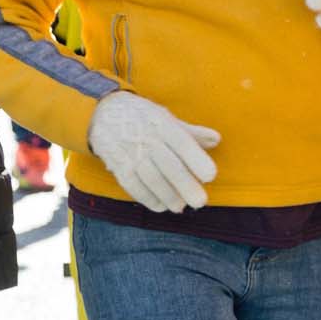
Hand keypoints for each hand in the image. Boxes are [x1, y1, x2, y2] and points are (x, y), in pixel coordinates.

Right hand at [87, 89, 219, 213]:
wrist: (103, 111)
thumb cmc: (144, 117)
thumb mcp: (166, 117)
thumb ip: (191, 132)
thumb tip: (217, 140)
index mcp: (163, 124)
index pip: (183, 142)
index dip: (197, 159)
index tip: (211, 176)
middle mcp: (148, 138)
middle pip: (168, 165)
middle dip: (185, 185)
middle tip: (200, 202)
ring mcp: (131, 152)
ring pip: (151, 178)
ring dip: (167, 195)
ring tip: (180, 207)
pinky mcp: (117, 164)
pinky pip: (132, 184)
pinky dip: (146, 198)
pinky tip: (159, 206)